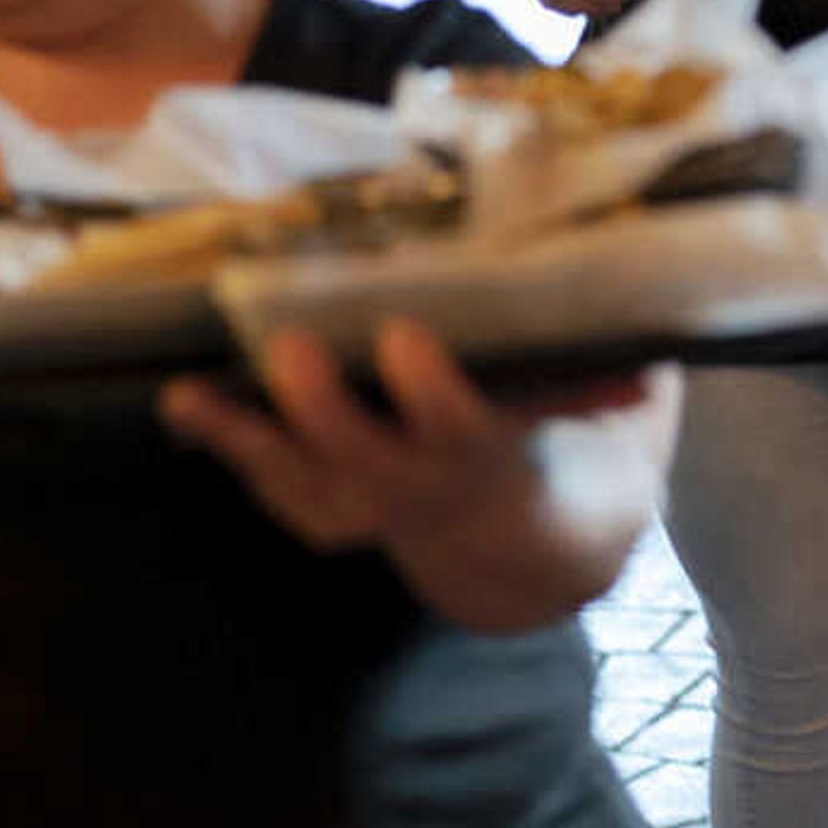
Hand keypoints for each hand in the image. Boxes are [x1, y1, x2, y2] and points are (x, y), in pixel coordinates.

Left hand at [159, 324, 673, 626]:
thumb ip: (621, 367)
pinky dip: (228, 447)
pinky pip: (271, 484)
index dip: (432, 391)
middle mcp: (422, 485)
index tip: (405, 339)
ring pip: (303, 479)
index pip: (463, 427)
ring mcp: (366, 502)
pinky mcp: (325, 505)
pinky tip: (183, 403)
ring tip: (194, 396)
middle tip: (289, 349)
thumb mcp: (619, 418)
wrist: (530, 543)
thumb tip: (644, 285)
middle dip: (325, 408)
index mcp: (494, 456)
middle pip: (365, 456)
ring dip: (252, 439)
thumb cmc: (572, 447)